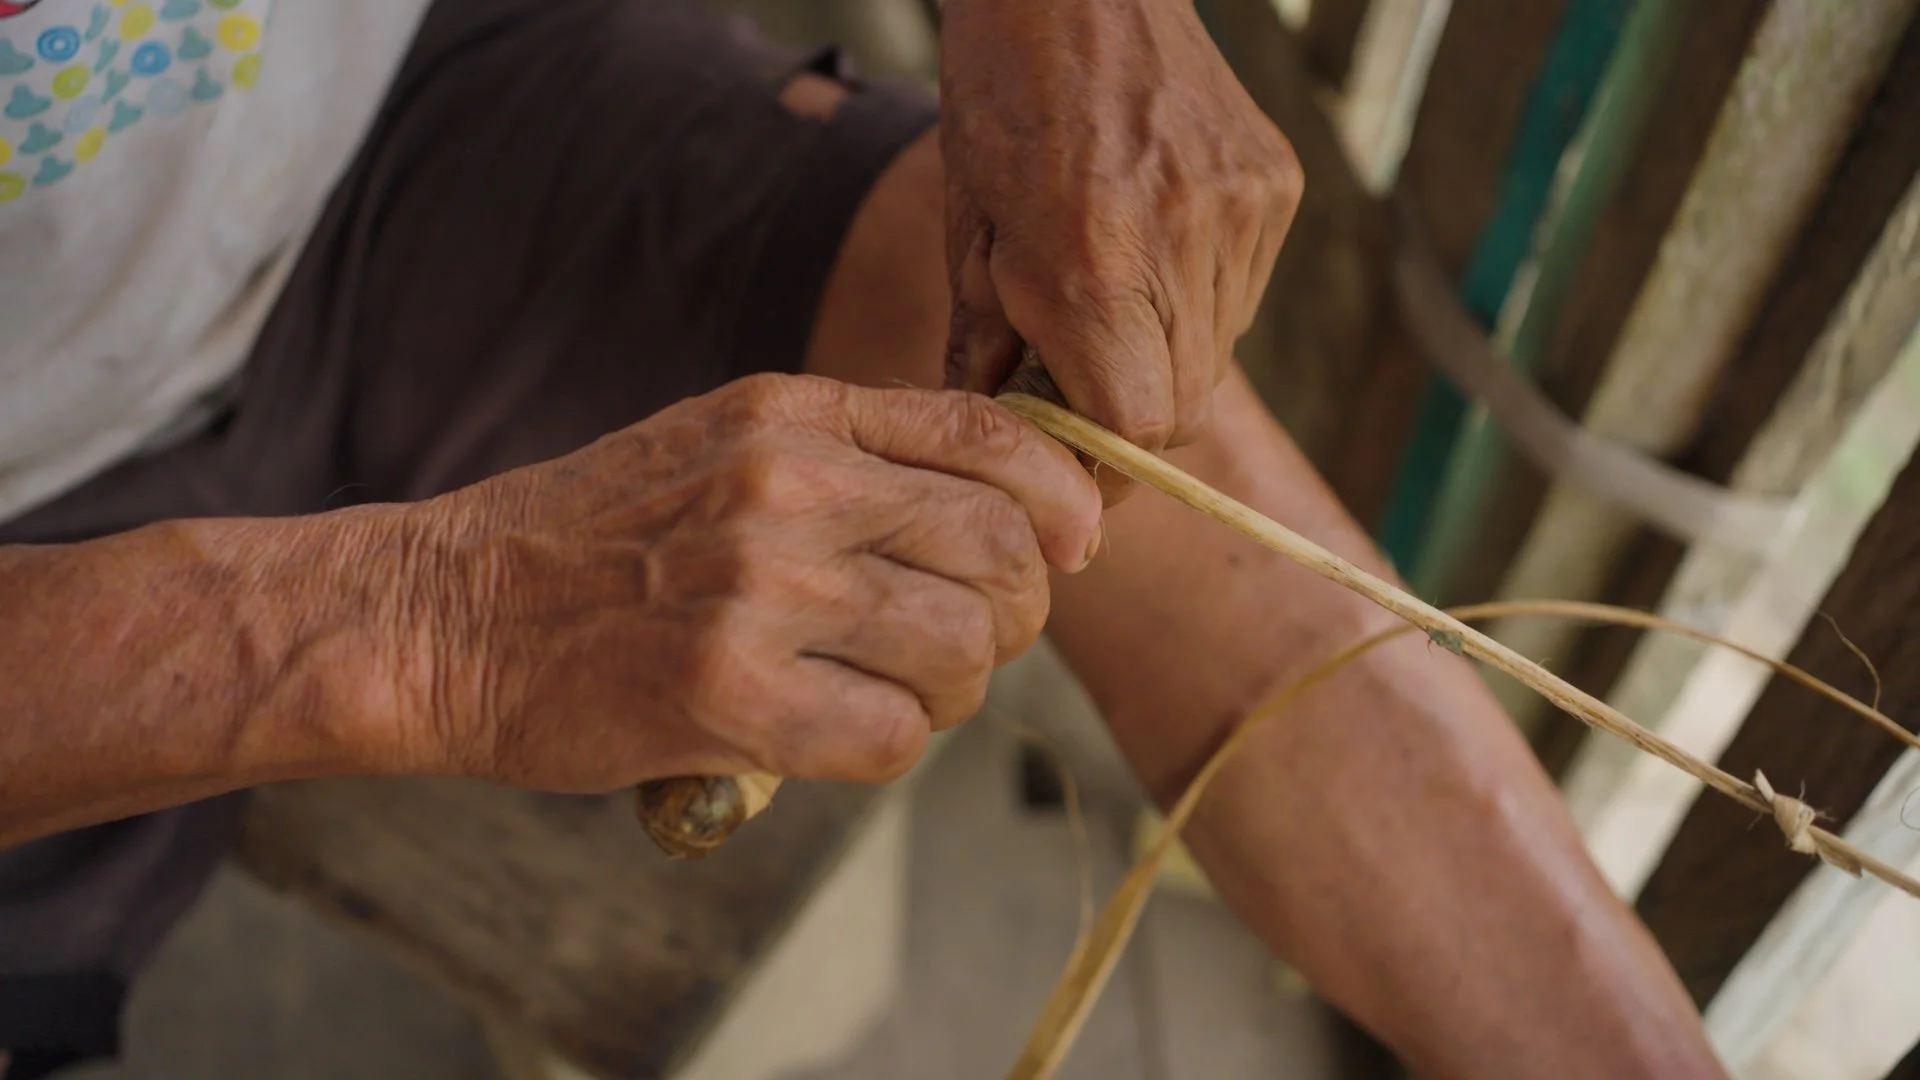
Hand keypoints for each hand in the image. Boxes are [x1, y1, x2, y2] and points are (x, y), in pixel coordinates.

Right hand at [383, 374, 1101, 791]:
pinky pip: (893, 738)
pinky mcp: (728, 693)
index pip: (990, 436)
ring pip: (960, 652)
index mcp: (791, 414)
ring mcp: (759, 589)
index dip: (1062, 499)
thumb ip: (848, 458)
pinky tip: (836, 736)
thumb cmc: (591, 539)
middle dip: (1015, 614)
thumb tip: (1001, 511)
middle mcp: (786, 486)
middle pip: (1000, 553)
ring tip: (892, 693)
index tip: (1073, 546)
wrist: (445, 613)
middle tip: (967, 642)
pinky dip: (887, 749)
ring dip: (951, 691)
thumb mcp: (719, 444)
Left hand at [939, 0, 1300, 486]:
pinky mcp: (1275, 186)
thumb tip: (1005, 441)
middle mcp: (1185, 241)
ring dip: (1165, 353)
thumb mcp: (966, 222)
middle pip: (1182, 405)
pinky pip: (1245, 290)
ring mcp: (1242, 210)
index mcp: (1093, 260)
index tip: (1065, 452)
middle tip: (1077, 376)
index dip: (1100, 458)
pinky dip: (1200, 295)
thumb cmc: (1000, 89)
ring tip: (1111, 290)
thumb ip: (986, 343)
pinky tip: (1152, 242)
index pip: (1135, 428)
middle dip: (1128, 412)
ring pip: (1218, 353)